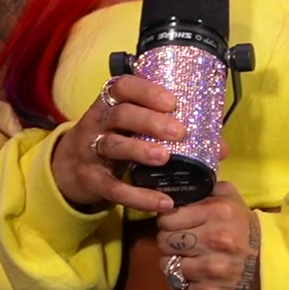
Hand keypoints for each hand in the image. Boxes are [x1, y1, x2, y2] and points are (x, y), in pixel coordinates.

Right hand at [49, 74, 186, 212]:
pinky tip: (163, 202)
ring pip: (113, 146)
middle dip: (150, 121)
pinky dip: (138, 196)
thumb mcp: (130, 129)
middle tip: (179, 132)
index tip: (172, 102)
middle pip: (120, 114)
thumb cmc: (112, 141)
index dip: (146, 91)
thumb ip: (167, 132)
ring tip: (164, 158)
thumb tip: (219, 148)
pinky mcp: (90, 179)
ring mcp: (90, 150)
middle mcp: (97, 122)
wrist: (69, 168)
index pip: (122, 87)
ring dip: (139, 150)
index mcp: (110, 104)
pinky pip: (113, 187)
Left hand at [156, 182, 260, 289]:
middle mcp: (215, 240)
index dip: (169, 221)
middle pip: (164, 241)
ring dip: (174, 263)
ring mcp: (213, 270)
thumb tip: (173, 190)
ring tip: (190, 260)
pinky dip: (180, 285)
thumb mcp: (231, 199)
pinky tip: (193, 278)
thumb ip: (203, 188)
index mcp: (218, 212)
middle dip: (170, 242)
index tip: (177, 225)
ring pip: (167, 265)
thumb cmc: (245, 230)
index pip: (167, 217)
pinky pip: (177, 288)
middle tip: (183, 243)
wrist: (275, 266)